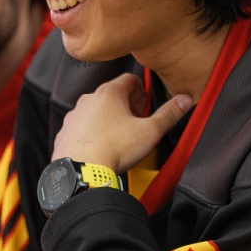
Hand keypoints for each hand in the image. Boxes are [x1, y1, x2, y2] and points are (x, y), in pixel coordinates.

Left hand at [52, 73, 192, 173]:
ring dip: (108, 119)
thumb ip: (169, 114)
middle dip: (126, 106)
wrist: (82, 171)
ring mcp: (75, 115)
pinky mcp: (66, 132)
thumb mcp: (150, 131)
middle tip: (136, 123)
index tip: (146, 107)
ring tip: (119, 138)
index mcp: (109, 93)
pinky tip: (101, 147)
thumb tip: (184, 100)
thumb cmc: (114, 149)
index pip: (130, 79)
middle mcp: (89, 100)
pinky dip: (92, 133)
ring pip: (95, 111)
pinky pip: (82, 127)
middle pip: (112, 94)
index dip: (142, 92)